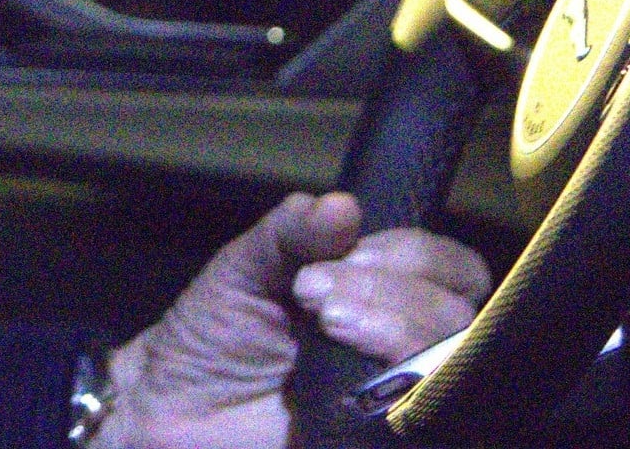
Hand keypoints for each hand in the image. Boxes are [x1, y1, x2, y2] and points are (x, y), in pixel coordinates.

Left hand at [91, 191, 488, 448]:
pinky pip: (418, 414)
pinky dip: (392, 385)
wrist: (173, 404)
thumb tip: (343, 204)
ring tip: (325, 322)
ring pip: (446, 359)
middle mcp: (400, 341)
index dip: (411, 255)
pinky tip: (340, 375)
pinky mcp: (379, 435)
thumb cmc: (213, 331)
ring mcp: (394, 393)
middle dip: (390, 288)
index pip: (451, 268)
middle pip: (456, 312)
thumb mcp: (247, 263)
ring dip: (390, 325)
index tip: (345, 253)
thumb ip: (293, 230)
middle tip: (315, 293)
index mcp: (383, 291)